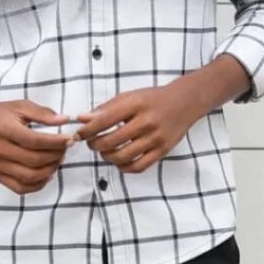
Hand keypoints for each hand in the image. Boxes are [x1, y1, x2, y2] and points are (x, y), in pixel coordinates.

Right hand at [0, 100, 75, 194]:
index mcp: (4, 129)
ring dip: (50, 170)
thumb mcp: (20, 106)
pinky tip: (47, 174)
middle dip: (56, 156)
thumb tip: (65, 120)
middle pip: (34, 160)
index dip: (56, 142)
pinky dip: (38, 185)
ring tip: (58, 160)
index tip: (70, 139)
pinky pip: (20, 188)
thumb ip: (43, 113)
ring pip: (30, 176)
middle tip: (65, 149)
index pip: (35, 141)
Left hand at [72, 86, 195, 173]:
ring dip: (107, 157)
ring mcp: (155, 138)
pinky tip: (119, 160)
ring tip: (104, 151)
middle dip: (95, 144)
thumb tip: (82, 118)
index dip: (87, 130)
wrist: (184, 102)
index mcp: (136, 104)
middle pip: (111, 141)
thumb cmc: (152, 98)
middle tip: (91, 143)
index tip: (79, 133)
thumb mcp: (129, 96)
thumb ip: (106, 108)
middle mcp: (146, 122)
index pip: (104, 120)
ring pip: (123, 156)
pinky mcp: (162, 151)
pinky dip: (124, 167)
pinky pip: (138, 166)